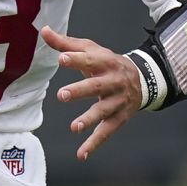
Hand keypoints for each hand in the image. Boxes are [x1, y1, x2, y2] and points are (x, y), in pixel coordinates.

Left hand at [41, 25, 141, 160]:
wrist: (142, 79)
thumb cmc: (107, 62)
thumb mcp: (90, 50)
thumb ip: (66, 44)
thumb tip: (44, 31)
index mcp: (105, 61)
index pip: (89, 60)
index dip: (76, 59)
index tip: (61, 59)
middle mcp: (113, 81)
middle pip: (96, 86)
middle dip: (80, 90)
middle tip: (62, 95)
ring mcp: (117, 101)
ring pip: (104, 111)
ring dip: (89, 119)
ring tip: (74, 127)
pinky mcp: (119, 118)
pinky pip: (106, 132)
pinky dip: (94, 144)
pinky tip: (81, 154)